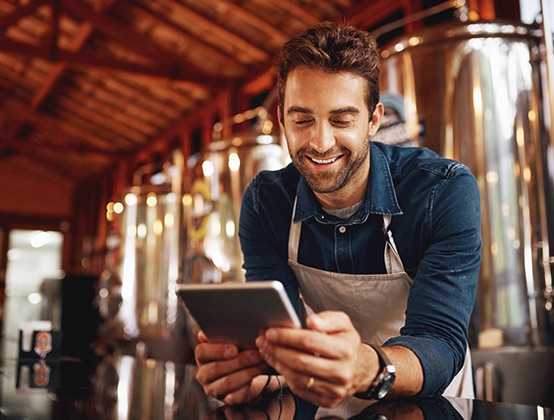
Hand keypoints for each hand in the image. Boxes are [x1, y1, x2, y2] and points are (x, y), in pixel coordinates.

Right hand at [194, 331, 271, 404]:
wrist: (244, 371)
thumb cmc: (237, 350)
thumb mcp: (231, 339)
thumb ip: (223, 332)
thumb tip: (213, 328)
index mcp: (202, 355)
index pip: (202, 352)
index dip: (218, 350)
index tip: (234, 348)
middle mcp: (203, 373)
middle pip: (217, 368)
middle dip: (240, 360)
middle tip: (257, 353)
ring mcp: (213, 388)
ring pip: (228, 382)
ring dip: (248, 371)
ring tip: (262, 361)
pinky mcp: (226, 399)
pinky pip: (236, 395)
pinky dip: (250, 383)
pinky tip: (260, 372)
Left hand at [255, 311, 377, 407]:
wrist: (361, 369)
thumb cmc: (347, 342)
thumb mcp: (344, 323)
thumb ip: (328, 318)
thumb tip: (312, 321)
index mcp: (345, 350)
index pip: (310, 342)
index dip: (287, 336)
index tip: (270, 332)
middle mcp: (341, 372)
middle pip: (300, 361)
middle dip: (276, 350)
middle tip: (262, 340)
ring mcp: (334, 389)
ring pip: (297, 377)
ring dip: (277, 363)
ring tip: (266, 350)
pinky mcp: (327, 401)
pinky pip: (300, 389)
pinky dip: (285, 376)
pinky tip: (278, 363)